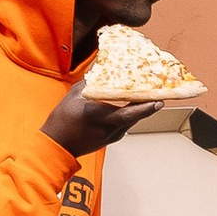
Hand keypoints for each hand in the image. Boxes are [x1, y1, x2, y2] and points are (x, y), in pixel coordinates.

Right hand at [42, 83, 158, 155]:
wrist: (56, 146)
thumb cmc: (62, 121)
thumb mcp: (74, 96)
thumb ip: (90, 82)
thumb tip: (101, 68)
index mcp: (101, 116)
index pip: (129, 112)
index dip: (146, 107)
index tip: (160, 100)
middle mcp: (109, 129)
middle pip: (135, 115)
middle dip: (147, 104)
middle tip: (157, 91)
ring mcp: (111, 136)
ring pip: (131, 120)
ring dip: (138, 109)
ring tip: (146, 96)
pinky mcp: (109, 139)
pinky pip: (124, 124)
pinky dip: (129, 115)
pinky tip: (129, 106)